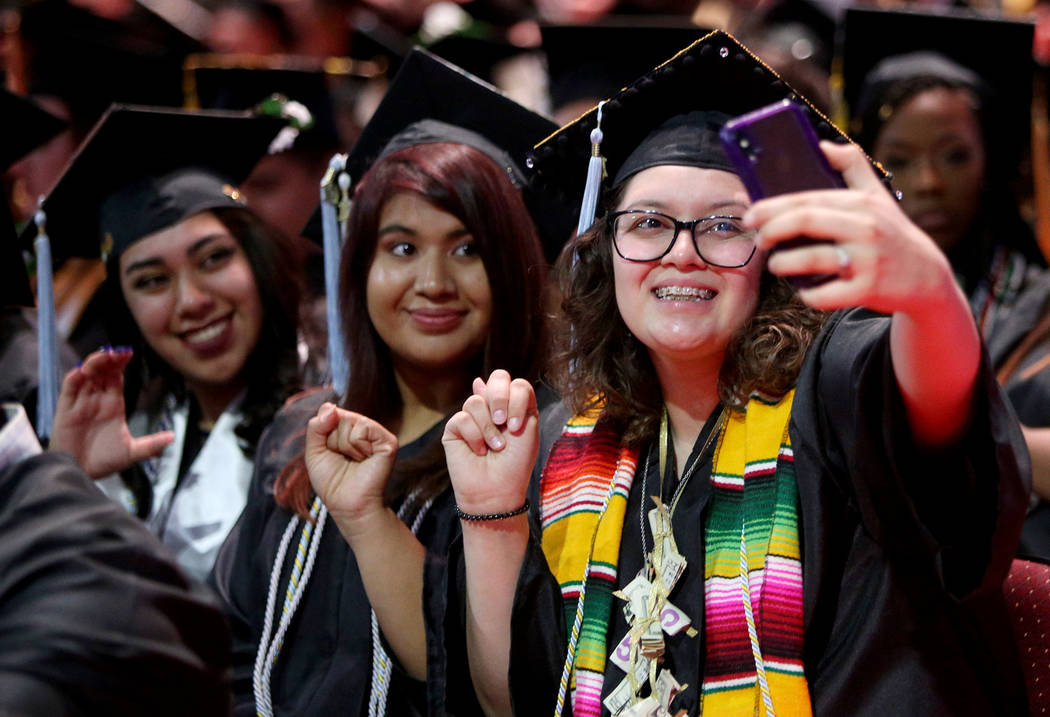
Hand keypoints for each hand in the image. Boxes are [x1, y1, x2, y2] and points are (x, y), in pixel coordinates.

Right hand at [48, 347, 173, 477]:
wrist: (80, 474)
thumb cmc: (103, 461)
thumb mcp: (131, 452)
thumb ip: (151, 445)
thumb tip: (172, 438)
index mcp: (113, 404)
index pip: (116, 377)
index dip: (120, 364)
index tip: (128, 352)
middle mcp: (97, 400)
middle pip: (102, 372)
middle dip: (108, 359)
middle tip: (117, 350)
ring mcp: (80, 403)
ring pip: (85, 376)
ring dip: (93, 364)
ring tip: (104, 355)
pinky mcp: (65, 410)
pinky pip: (69, 389)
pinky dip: (75, 378)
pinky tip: (83, 371)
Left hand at [305, 403, 397, 526]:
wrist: (347, 504)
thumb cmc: (332, 482)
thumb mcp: (314, 452)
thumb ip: (316, 426)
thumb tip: (332, 407)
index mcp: (347, 429)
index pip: (329, 411)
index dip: (323, 432)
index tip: (330, 452)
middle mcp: (362, 428)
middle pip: (337, 415)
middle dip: (333, 440)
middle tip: (343, 458)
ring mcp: (376, 433)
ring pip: (349, 421)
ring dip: (344, 445)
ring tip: (354, 461)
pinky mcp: (387, 440)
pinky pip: (362, 428)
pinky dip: (356, 446)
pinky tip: (364, 459)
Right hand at [442, 370, 538, 515]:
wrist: (497, 490)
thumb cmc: (516, 462)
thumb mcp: (528, 428)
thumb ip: (515, 399)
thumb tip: (479, 381)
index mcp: (514, 406)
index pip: (515, 383)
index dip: (516, 398)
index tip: (518, 426)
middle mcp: (493, 408)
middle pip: (496, 378)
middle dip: (500, 399)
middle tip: (503, 423)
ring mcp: (472, 417)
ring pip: (475, 401)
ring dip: (488, 428)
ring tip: (494, 447)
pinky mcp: (455, 429)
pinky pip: (462, 419)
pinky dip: (474, 437)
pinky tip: (478, 451)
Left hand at [745, 141, 958, 320]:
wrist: (926, 276)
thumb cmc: (891, 233)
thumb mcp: (878, 195)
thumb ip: (852, 165)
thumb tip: (820, 144)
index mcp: (860, 203)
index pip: (806, 199)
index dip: (771, 206)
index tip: (750, 214)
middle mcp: (865, 228)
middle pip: (805, 221)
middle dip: (772, 230)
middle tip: (758, 240)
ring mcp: (867, 260)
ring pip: (812, 260)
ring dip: (783, 264)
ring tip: (776, 265)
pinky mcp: (868, 290)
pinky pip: (825, 295)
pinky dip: (808, 295)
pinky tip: (804, 292)